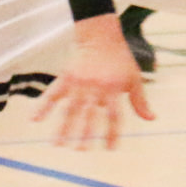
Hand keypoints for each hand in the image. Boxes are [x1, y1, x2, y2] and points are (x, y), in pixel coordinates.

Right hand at [31, 16, 154, 148]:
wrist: (101, 36)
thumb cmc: (120, 59)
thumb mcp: (134, 78)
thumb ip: (140, 101)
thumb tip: (152, 119)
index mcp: (113, 89)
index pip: (114, 115)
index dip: (112, 133)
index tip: (110, 149)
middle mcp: (95, 87)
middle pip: (89, 115)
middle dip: (85, 134)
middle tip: (80, 150)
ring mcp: (79, 82)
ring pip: (70, 109)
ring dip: (63, 128)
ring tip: (57, 145)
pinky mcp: (66, 77)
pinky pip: (52, 93)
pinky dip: (43, 106)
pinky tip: (34, 120)